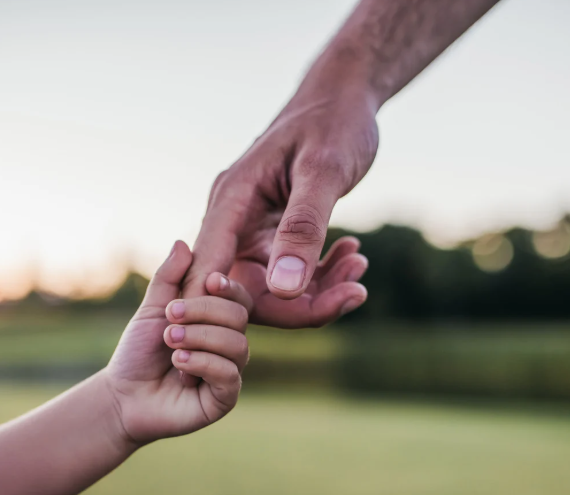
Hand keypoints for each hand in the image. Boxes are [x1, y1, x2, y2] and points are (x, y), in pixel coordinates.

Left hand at [104, 241, 252, 444]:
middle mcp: (229, 344)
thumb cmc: (139, 352)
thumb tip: (182, 243)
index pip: (239, 298)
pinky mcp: (224, 398)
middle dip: (203, 312)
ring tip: (170, 342)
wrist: (123, 395)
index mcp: (217, 321)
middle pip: (239, 317)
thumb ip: (168, 278)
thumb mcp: (152, 310)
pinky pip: (229, 374)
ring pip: (237, 344)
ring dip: (199, 338)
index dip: (229, 287)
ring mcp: (229, 371)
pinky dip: (202, 363)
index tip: (209, 281)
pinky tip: (178, 364)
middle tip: (170, 318)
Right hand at [182, 89, 375, 327]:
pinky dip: (322, 275)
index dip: (227, 310)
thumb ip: (303, 228)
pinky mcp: (273, 234)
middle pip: (244, 292)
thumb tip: (285, 289)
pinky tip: (354, 256)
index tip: (279, 321)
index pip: (210, 273)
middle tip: (354, 292)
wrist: (344, 97)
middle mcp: (233, 220)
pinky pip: (289, 274)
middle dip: (298, 305)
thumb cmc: (333, 122)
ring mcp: (251, 230)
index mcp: (230, 202)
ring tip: (360, 268)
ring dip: (318, 291)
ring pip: (271, 288)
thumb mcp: (324, 172)